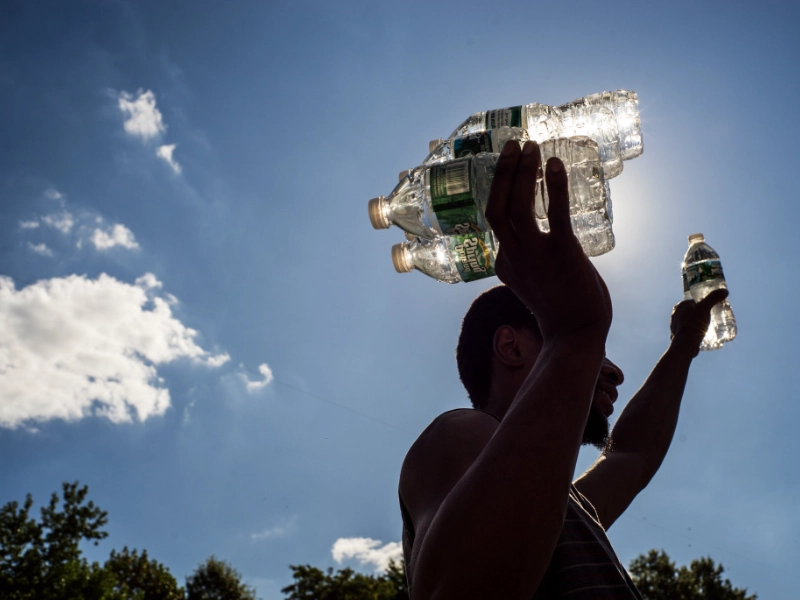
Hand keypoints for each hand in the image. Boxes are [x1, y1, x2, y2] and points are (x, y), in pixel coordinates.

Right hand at [485, 140, 611, 341]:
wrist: (576, 337)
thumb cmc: (562, 312)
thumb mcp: (535, 285)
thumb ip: (532, 263)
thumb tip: (538, 246)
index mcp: (506, 264)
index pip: (498, 223)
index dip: (503, 191)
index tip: (513, 166)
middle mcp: (513, 257)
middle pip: (496, 208)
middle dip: (503, 174)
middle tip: (514, 144)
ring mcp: (534, 255)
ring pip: (517, 208)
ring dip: (522, 174)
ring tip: (531, 147)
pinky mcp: (561, 253)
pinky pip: (555, 214)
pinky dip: (554, 187)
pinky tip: (556, 164)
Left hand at [670, 289, 728, 356]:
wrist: (684, 346)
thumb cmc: (693, 325)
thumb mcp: (704, 308)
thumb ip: (713, 298)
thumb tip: (724, 291)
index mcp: (680, 306)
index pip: (695, 301)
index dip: (705, 302)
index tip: (714, 306)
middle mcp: (676, 315)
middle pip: (694, 311)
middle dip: (705, 313)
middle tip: (716, 317)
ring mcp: (678, 326)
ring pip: (693, 321)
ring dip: (701, 323)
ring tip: (712, 326)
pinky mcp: (681, 335)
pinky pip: (691, 330)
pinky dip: (698, 331)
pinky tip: (706, 334)